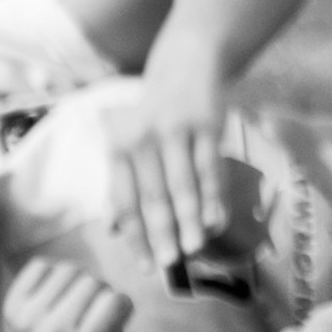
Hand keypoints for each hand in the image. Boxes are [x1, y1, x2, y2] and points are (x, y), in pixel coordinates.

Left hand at [98, 101, 256, 292]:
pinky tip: (217, 220)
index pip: (124, 201)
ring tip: (195, 248)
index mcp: (119, 149)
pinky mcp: (206, 126)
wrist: (186, 65)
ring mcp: (175, 132)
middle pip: (152, 197)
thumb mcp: (132, 143)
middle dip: (161, 233)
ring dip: (189, 220)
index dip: (134, 237)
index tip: (145, 266)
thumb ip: (125, 183)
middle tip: (170, 263)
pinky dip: (214, 197)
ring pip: (182, 186)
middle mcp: (142, 141)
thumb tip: (114, 229)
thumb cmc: (156, 114)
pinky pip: (210, 168)